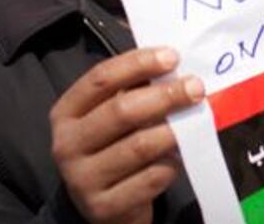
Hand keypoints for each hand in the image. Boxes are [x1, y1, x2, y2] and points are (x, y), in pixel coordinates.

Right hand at [49, 47, 204, 223]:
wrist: (106, 204)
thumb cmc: (115, 146)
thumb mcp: (113, 115)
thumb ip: (135, 89)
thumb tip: (174, 65)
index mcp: (67, 113)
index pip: (101, 78)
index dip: (138, 63)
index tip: (172, 56)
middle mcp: (67, 145)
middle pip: (122, 111)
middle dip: (165, 96)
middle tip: (196, 88)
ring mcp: (82, 179)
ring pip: (139, 146)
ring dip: (174, 130)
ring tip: (196, 120)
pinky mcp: (103, 207)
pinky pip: (151, 178)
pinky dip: (172, 164)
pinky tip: (180, 156)